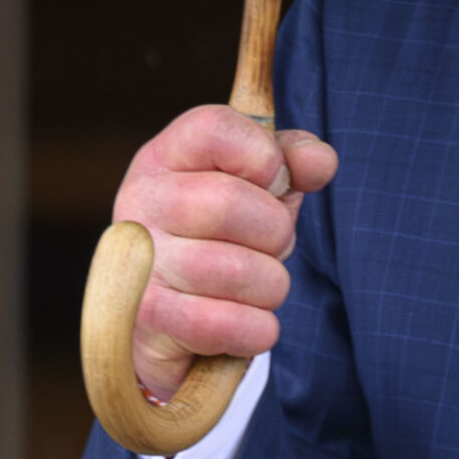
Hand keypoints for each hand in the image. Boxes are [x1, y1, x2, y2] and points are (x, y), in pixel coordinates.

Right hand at [113, 105, 337, 402]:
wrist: (173, 322)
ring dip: (270, 287)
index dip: (266, 157)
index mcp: (166, 157)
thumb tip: (320, 161)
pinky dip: (256, 330)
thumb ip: (292, 164)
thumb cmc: (224, 240)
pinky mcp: (148, 319)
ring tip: (257, 286)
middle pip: (230, 202)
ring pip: (236, 271)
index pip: (216, 129)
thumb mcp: (260, 191)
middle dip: (276, 233)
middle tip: (271, 247)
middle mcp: (141, 201)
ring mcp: (138, 261)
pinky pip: (224, 324)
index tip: (275, 183)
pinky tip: (248, 324)